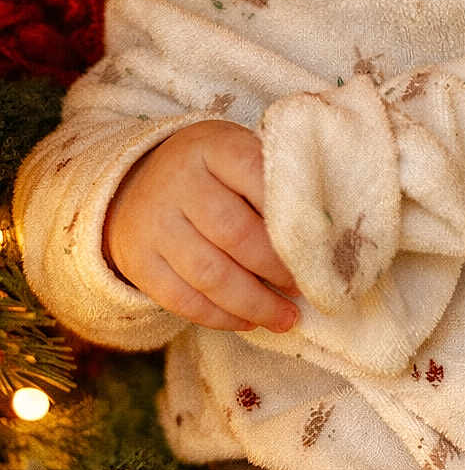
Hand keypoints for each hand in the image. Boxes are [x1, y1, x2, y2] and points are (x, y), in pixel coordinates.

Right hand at [103, 118, 299, 331]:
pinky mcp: (139, 262)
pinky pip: (182, 300)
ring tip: (285, 318)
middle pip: (234, 233)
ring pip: (209, 274)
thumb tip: (321, 232)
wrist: (137, 184)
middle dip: (275, 267)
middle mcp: (178, 182)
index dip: (288, 213)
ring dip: (254, 303)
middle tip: (303, 287)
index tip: (317, 245)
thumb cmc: (212, 173)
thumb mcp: (238, 155)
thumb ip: (272, 181)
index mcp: (212, 147)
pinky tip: (248, 321)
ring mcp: (154, 223)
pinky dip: (221, 317)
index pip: (255, 175)